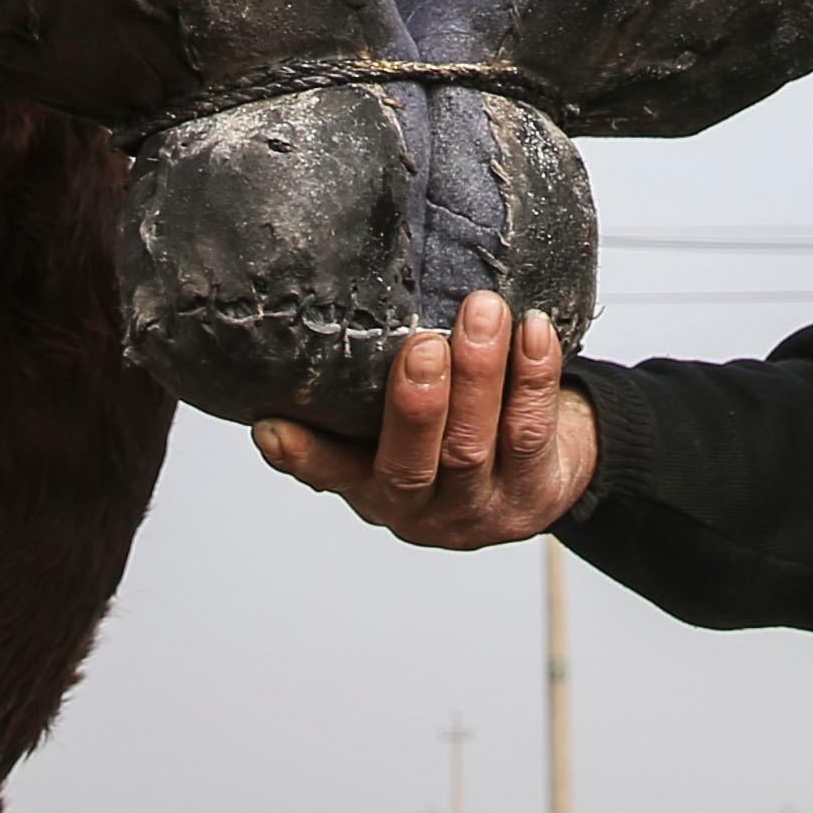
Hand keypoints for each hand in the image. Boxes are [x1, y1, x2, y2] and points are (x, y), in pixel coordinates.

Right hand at [252, 290, 596, 547]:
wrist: (540, 476)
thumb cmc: (455, 429)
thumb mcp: (399, 425)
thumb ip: (367, 390)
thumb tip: (331, 304)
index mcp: (373, 485)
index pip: (331, 471)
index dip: (302, 454)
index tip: (272, 427)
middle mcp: (420, 507)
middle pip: (412, 464)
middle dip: (416, 405)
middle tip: (422, 345)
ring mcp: (479, 507)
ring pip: (473, 446)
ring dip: (479, 376)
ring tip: (482, 314)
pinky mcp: (534, 493)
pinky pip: (532, 431)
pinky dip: (534, 377)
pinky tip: (533, 331)